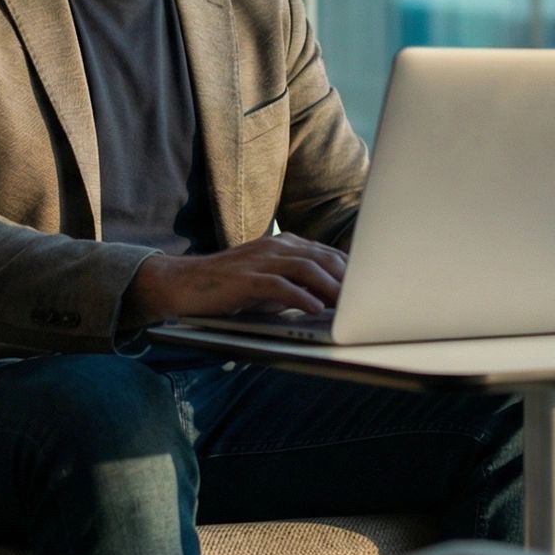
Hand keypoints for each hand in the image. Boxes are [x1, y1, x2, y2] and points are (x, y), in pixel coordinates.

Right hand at [125, 233, 347, 322]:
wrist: (182, 283)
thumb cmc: (228, 288)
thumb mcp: (269, 284)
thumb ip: (298, 285)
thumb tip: (331, 300)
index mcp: (284, 244)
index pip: (327, 253)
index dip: (351, 270)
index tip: (373, 287)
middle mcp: (275, 246)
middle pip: (322, 258)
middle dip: (348, 279)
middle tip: (369, 299)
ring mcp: (259, 260)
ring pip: (305, 268)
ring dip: (330, 287)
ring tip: (348, 305)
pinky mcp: (244, 278)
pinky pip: (278, 285)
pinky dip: (300, 297)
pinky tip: (315, 310)